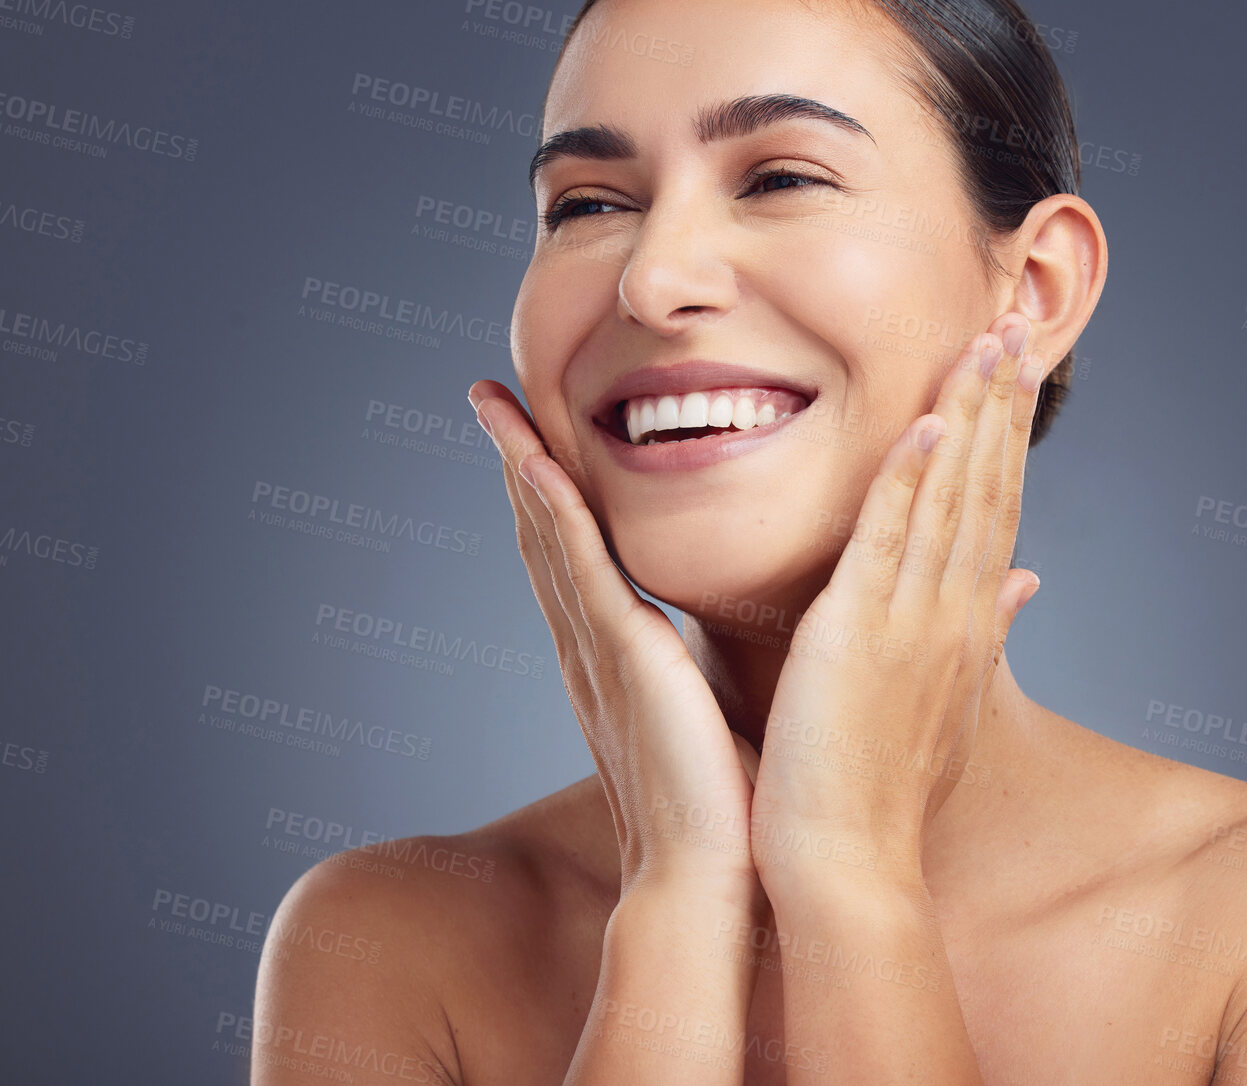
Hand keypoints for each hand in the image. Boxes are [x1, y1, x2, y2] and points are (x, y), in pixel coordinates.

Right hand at [468, 380, 764, 905]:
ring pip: (551, 537)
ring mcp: (598, 650)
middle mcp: (589, 648)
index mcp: (611, 659)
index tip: (534, 436)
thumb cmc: (717, 806)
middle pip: (544, 534)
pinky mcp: (625, 658)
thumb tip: (725, 645)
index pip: (573, 557)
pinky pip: (582, 570)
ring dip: (521, 465)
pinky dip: (554, 514)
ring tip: (495, 405)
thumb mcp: (704, 716)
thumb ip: (697, 672)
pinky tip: (536, 463)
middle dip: (518, 461)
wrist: (703, 877)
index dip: (548, 494)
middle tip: (491, 398)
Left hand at [748, 313, 1044, 897]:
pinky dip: (911, 478)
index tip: (1016, 371)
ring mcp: (913, 620)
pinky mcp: (860, 633)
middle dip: (1004, 402)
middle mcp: (953, 613)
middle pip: (988, 487)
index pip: (994, 508)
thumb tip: (1024, 582)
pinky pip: (891, 540)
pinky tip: (925, 419)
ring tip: (988, 341)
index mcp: (964, 624)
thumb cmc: (883, 789)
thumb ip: (984, 632)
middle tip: (1018, 321)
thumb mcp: (949, 702)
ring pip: (952, 498)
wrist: (849, 863)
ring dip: (971, 416)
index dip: (1007, 435)